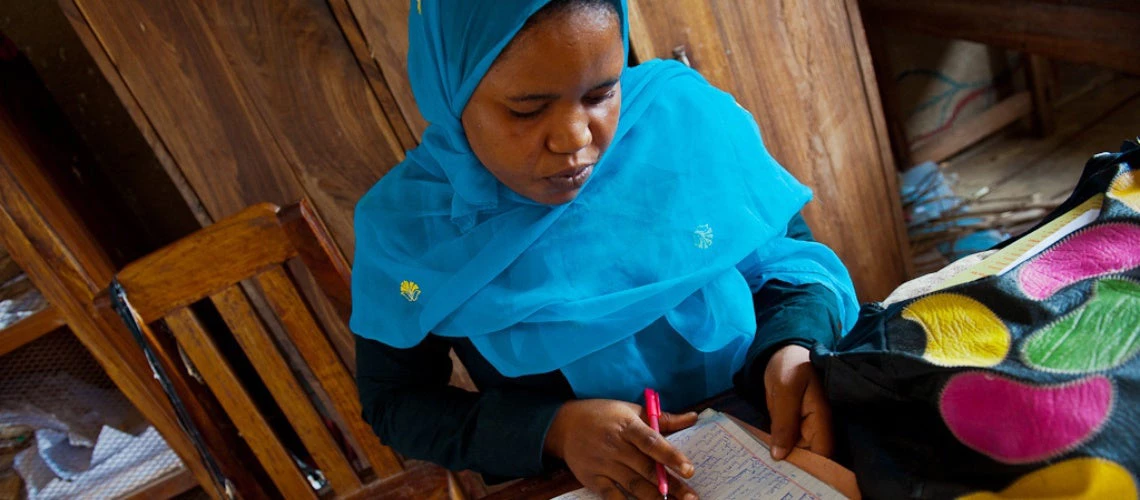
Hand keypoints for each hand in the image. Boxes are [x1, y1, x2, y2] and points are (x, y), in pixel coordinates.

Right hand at [545, 399, 699, 499]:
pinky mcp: (592, 479)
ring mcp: (603, 464)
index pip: (651, 442)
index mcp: (627, 425)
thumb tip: (692, 418)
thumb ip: (663, 419)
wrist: (564, 425)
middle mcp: (615, 445)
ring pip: (633, 485)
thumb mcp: (631, 410)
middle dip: (671, 485)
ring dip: (655, 497)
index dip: (670, 456)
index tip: (688, 469)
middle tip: (691, 497)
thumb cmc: (603, 415)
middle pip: (646, 468)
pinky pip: (612, 496)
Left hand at [764, 344, 832, 459]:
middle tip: (773, 467)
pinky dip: (782, 447)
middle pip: (813, 454)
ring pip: (801, 450)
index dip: (811, 465)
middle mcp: (820, 424)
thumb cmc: (788, 365)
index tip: (790, 471)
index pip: (823, 451)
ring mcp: (809, 425)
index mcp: (823, 415)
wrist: (783, 352)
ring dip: (787, 456)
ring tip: (769, 461)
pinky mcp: (798, 425)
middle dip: (796, 463)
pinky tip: (769, 452)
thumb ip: (784, 422)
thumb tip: (780, 455)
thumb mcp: (784, 391)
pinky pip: (792, 442)